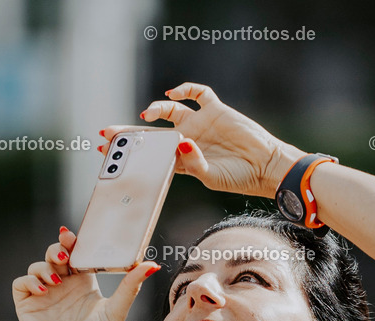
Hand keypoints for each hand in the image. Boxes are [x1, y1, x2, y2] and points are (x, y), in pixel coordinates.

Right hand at [12, 227, 159, 320]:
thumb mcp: (116, 310)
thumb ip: (131, 286)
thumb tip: (152, 265)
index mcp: (82, 282)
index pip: (75, 254)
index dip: (72, 242)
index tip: (73, 236)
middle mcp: (62, 284)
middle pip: (54, 254)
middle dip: (56, 247)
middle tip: (63, 251)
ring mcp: (43, 292)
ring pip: (37, 265)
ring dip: (44, 266)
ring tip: (56, 280)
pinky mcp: (27, 303)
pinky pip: (22, 282)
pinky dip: (30, 281)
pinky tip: (44, 290)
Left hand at [103, 82, 303, 198]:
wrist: (266, 165)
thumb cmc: (240, 178)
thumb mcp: (212, 177)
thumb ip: (194, 163)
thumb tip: (180, 143)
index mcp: (183, 160)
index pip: (151, 154)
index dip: (131, 152)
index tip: (109, 153)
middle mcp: (188, 139)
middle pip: (152, 132)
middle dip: (129, 133)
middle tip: (108, 133)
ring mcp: (200, 123)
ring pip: (171, 110)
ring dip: (156, 110)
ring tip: (149, 114)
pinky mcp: (215, 110)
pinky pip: (197, 93)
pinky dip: (184, 89)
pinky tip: (173, 94)